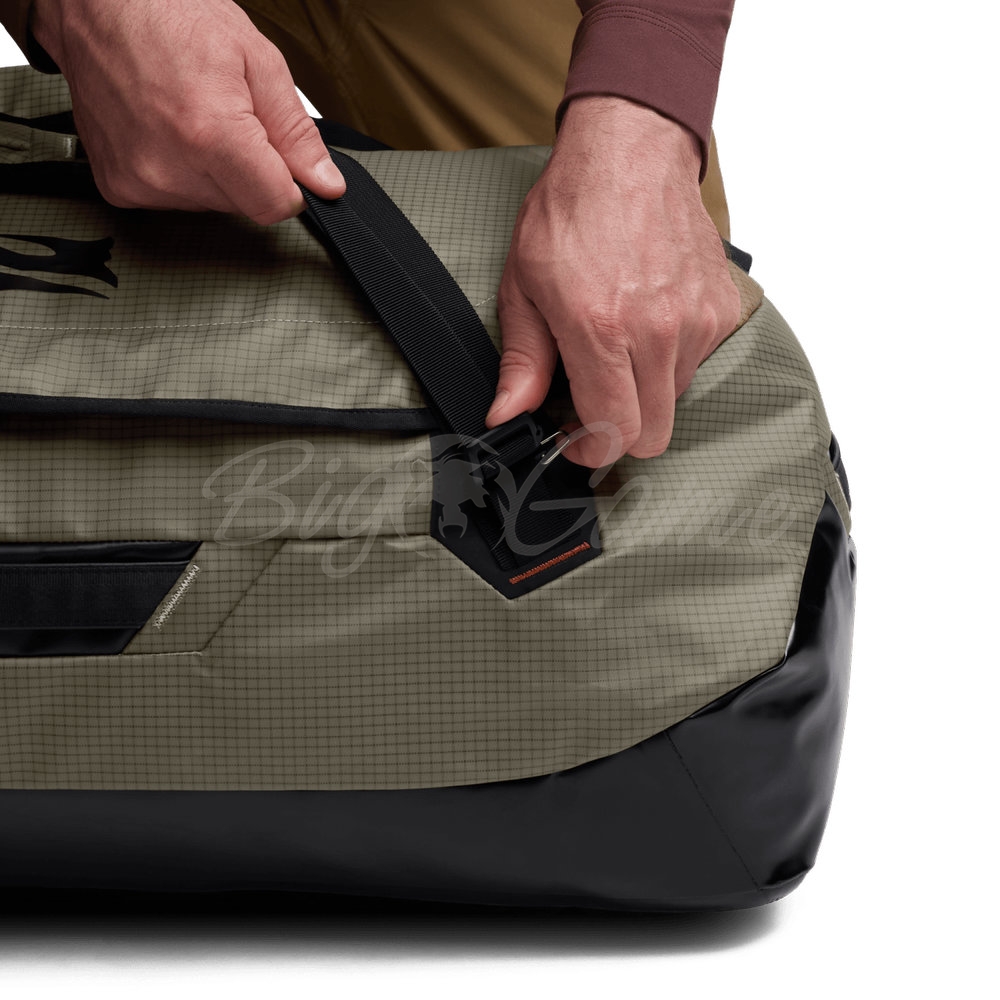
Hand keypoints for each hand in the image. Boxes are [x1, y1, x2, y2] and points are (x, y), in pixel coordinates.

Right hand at [32, 0, 344, 223]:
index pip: (275, 205)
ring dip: (215, 170)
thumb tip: (326, 184)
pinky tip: (166, 130)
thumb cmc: (168, 13)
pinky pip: (174, 197)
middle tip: (227, 116)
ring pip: (212, 202)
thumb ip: (297, 133)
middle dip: (250, 169)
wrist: (93, 2)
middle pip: (244, 204)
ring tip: (191, 115)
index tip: (282, 161)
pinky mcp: (119, 187)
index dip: (289, 186)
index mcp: (211, 135)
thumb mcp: (257, 60)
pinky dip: (180, 171)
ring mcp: (139, 181)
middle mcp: (170, 167)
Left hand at [486, 96, 740, 467]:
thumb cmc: (572, 211)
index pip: (613, 432)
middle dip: (619, 432)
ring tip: (617, 346)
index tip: (574, 437)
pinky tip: (645, 323)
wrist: (630, 152)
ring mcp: (696, 319)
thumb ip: (521, 360)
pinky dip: (670, 359)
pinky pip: (697, 362)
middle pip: (653, 435)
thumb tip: (507, 413)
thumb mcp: (523, 285)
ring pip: (673, 401)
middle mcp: (657, 330)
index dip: (590, 450)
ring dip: (643, 391)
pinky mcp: (721, 308)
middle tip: (592, 402)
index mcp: (600, 328)